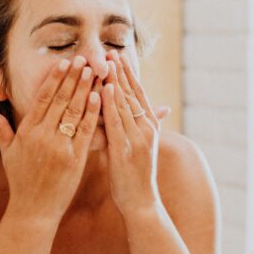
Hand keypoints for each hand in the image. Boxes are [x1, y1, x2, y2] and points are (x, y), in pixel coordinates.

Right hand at [0, 56, 100, 220]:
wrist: (33, 210)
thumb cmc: (21, 181)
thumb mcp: (8, 154)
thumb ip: (1, 130)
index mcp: (27, 132)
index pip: (42, 98)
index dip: (54, 79)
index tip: (64, 63)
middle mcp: (42, 136)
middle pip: (60, 100)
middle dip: (73, 77)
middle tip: (84, 58)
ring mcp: (60, 146)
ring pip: (74, 111)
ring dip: (85, 89)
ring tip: (94, 72)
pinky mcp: (75, 158)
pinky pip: (85, 130)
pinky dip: (92, 112)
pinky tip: (98, 96)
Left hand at [101, 50, 162, 217]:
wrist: (141, 203)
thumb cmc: (135, 176)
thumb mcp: (140, 147)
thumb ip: (136, 127)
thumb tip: (133, 111)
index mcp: (149, 127)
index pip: (139, 93)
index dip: (129, 74)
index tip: (119, 56)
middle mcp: (146, 129)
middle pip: (133, 94)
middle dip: (121, 72)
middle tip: (110, 51)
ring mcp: (138, 138)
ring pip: (125, 104)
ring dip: (115, 81)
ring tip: (105, 62)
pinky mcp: (126, 149)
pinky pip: (116, 123)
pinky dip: (111, 104)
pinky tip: (104, 89)